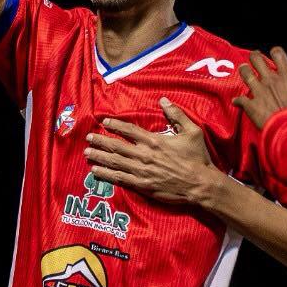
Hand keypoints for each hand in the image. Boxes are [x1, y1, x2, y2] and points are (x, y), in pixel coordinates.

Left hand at [84, 100, 217, 204]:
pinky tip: (95, 171)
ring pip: (114, 162)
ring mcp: (141, 171)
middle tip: (88, 137)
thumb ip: (177, 115)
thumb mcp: (192, 132)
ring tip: (86, 152)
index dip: (115, 125)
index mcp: (154, 141)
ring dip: (99, 156)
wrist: (200, 184)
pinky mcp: (142, 186)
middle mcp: (144, 155)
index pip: (129, 130)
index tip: (105, 122)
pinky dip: (106, 175)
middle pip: (116, 146)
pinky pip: (119, 179)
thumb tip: (164, 100)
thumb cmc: (197, 158)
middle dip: (100, 141)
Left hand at [232, 47, 286, 129]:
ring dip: (243, 71)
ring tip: (243, 70)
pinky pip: (240, 99)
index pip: (278, 54)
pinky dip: (238, 100)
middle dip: (254, 57)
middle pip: (256, 59)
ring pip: (245, 73)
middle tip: (254, 59)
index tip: (275, 54)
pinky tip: (237, 101)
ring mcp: (259, 91)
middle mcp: (271, 80)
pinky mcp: (251, 105)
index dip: (276, 52)